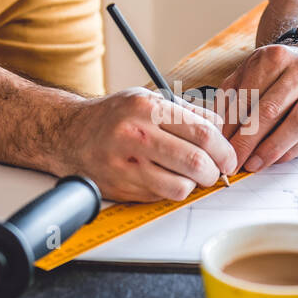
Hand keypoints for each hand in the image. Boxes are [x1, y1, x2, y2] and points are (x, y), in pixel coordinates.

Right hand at [57, 88, 237, 201]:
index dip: (224, 150)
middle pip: (196, 162)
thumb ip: (186, 112)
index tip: (228, 158)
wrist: (68, 135)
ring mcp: (127, 164)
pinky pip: (161, 197)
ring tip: (191, 176)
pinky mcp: (122, 187)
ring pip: (181, 186)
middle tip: (216, 171)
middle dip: (215, 172)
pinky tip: (167, 179)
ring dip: (194, 185)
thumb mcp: (148, 100)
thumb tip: (219, 125)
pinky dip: (172, 191)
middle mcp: (137, 135)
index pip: (203, 133)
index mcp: (148, 108)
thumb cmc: (113, 117)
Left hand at [209, 43, 297, 172]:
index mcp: (275, 58)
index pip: (248, 96)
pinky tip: (274, 159)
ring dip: (272, 148)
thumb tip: (216, 130)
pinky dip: (291, 150)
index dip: (232, 124)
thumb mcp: (250, 72)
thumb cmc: (278, 71)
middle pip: (271, 110)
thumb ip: (231, 97)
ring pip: (296, 123)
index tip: (220, 146)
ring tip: (254, 164)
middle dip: (248, 141)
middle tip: (233, 161)